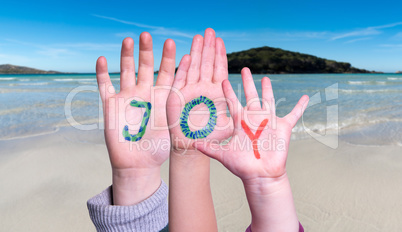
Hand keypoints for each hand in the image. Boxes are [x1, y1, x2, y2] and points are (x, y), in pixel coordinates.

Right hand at [96, 32, 175, 204]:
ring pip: (126, 71)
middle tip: (147, 35)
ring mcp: (128, 97)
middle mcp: (145, 93)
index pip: (167, 73)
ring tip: (129, 40)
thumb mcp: (174, 126)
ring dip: (126, 56)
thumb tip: (204, 103)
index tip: (171, 43)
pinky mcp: (111, 106)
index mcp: (162, 96)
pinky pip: (105, 87)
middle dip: (146, 51)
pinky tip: (102, 60)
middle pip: (145, 67)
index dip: (168, 59)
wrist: (139, 164)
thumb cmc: (159, 149)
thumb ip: (186, 111)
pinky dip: (102, 74)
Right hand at [167, 28, 231, 151]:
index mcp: (216, 92)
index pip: (218, 69)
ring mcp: (189, 92)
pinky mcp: (177, 98)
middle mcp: (202, 89)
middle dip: (208, 48)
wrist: (190, 146)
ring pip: (194, 68)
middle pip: (206, 64)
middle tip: (210, 31)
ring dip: (196, 53)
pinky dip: (183, 70)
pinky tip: (187, 57)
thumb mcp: (229, 125)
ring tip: (199, 37)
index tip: (221, 41)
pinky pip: (180, 82)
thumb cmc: (209, 137)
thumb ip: (240, 116)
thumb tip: (258, 108)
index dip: (219, 55)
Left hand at [194, 67, 307, 231]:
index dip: (228, 92)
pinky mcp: (283, 127)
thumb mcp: (224, 155)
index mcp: (240, 123)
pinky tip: (306, 97)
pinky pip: (294, 114)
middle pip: (250, 96)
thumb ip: (209, 148)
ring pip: (269, 101)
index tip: (223, 80)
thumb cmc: (242, 166)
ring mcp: (269, 122)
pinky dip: (300, 106)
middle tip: (245, 69)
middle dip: (248, 83)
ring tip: (266, 78)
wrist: (260, 175)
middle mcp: (254, 119)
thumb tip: (192, 144)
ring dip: (268, 90)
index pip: (233, 103)